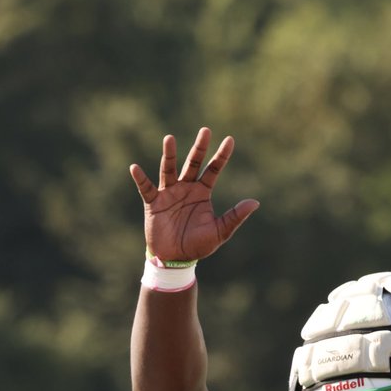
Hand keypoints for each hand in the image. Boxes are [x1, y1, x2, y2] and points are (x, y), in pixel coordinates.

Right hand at [129, 126, 259, 262]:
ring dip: (169, 155)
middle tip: (206, 131)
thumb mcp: (219, 232)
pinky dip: (140, 178)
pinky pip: (145, 188)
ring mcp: (169, 193)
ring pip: (169, 169)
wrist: (175, 259)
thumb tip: (255, 202)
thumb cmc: (197, 245)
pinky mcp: (153, 202)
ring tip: (169, 139)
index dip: (221, 156)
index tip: (230, 140)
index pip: (213, 170)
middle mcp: (186, 188)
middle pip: (193, 163)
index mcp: (202, 193)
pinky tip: (135, 168)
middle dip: (199, 148)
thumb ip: (235, 217)